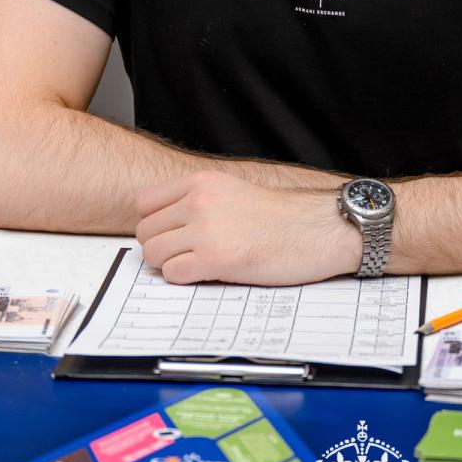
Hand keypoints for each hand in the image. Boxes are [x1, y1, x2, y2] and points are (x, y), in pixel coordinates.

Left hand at [134, 171, 361, 285]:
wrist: (317, 229)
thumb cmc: (282, 216)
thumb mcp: (233, 190)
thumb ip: (198, 200)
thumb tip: (164, 224)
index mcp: (202, 182)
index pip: (144, 203)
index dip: (154, 223)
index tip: (170, 233)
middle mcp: (199, 202)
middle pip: (145, 232)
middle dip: (160, 247)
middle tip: (184, 253)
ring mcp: (206, 231)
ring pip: (153, 254)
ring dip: (170, 264)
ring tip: (196, 264)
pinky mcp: (216, 260)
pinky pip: (173, 274)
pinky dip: (184, 278)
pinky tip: (207, 273)